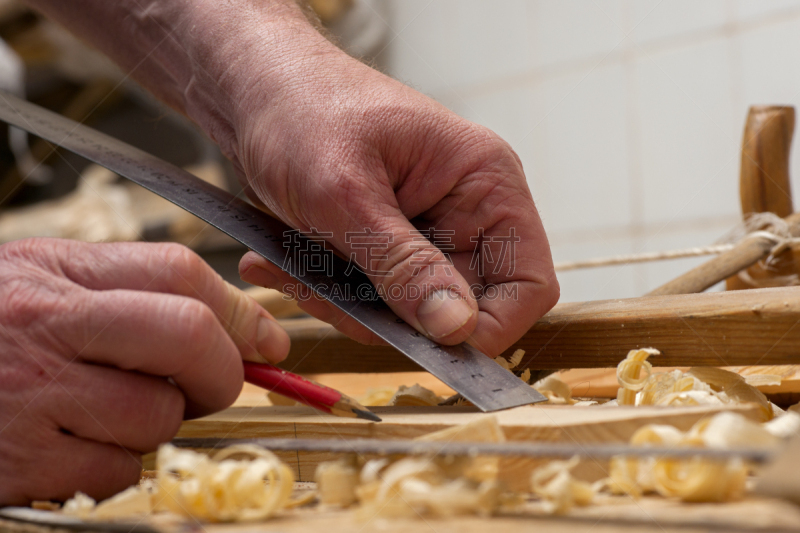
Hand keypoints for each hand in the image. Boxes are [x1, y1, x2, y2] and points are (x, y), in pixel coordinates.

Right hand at [0, 238, 287, 504]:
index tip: (267, 342)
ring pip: (159, 417)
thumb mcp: (46, 282)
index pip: (181, 276)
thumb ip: (133, 295)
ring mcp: (32, 396)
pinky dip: (115, 465)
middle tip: (212, 383)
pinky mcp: (20, 462)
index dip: (242, 313)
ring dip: (159, 424)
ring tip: (110, 409)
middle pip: (188, 337)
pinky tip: (74, 444)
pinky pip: (116, 471)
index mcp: (59, 272)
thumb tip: (241, 332)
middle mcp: (47, 327)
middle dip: (222, 369)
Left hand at [236, 48, 558, 355]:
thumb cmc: (302, 109)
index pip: (528, 280)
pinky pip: (370, 297)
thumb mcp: (347, 193)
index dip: (492, 325)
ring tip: (288, 263)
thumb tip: (456, 328)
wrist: (253, 87)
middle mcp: (464, 211)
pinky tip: (282, 260)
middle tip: (325, 293)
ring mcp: (423, 232)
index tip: (432, 344)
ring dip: (345, 304)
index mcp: (483, 182)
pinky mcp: (385, 246)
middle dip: (391, 317)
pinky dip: (326, 290)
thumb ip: (402, 263)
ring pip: (406, 312)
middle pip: (459, 307)